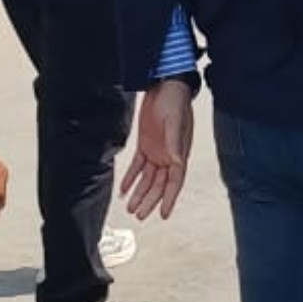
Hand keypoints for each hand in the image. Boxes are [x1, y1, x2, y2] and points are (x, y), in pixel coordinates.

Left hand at [120, 78, 193, 219]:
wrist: (164, 86)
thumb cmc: (175, 102)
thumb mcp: (175, 122)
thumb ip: (174, 144)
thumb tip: (177, 163)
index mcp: (179, 154)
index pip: (174, 182)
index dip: (169, 199)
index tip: (164, 214)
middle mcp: (168, 156)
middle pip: (158, 185)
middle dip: (150, 201)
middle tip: (140, 215)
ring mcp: (157, 151)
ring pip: (147, 179)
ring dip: (139, 192)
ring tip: (131, 207)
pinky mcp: (145, 144)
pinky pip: (137, 166)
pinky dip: (130, 178)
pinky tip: (124, 188)